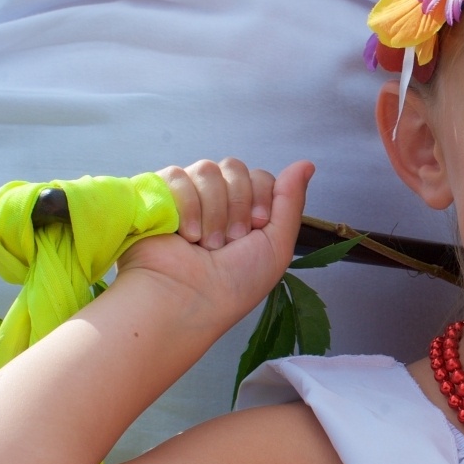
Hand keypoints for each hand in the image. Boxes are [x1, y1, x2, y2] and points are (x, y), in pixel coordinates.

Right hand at [117, 158, 313, 323]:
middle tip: (230, 241)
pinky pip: (177, 175)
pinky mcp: (157, 197)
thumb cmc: (235, 283)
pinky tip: (185, 235)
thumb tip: (306, 164)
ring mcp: (186, 198)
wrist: (188, 299)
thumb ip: (291, 202)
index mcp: (244, 213)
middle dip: (237, 204)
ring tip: (206, 244)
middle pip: (234, 168)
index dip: (261, 197)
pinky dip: (187, 205)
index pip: (260, 176)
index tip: (257, 226)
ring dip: (213, 211)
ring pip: (208, 170)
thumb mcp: (277, 246)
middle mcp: (216, 202)